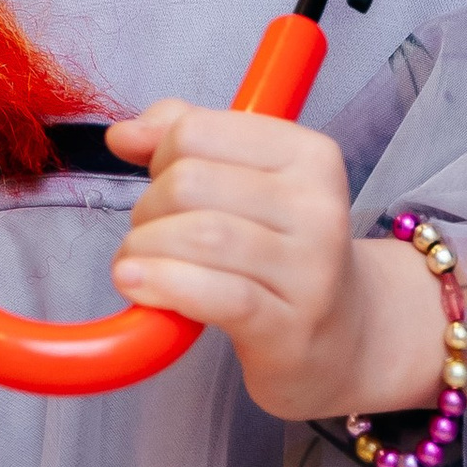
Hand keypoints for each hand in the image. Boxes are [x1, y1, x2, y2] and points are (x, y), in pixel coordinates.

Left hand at [106, 100, 446, 422]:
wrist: (343, 335)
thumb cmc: (282, 252)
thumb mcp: (248, 182)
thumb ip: (186, 140)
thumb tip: (123, 135)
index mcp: (309, 155)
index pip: (198, 131)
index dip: (159, 155)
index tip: (163, 182)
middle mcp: (317, 206)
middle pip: (190, 183)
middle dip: (147, 209)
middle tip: (149, 235)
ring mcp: (310, 269)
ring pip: (198, 236)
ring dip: (145, 250)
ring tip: (138, 266)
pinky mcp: (289, 326)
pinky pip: (212, 294)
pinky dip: (162, 285)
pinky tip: (139, 286)